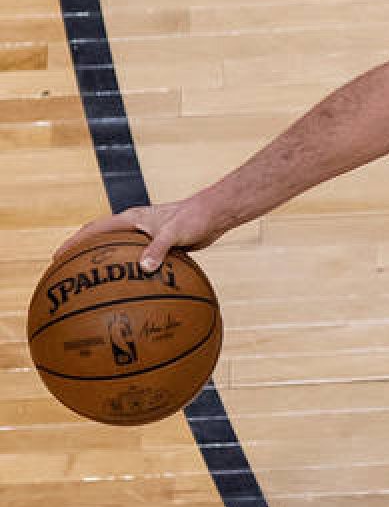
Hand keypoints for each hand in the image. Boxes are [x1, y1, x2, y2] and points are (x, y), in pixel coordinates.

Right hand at [52, 200, 224, 270]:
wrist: (214, 214)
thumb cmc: (194, 218)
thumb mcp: (174, 233)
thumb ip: (158, 248)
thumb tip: (143, 268)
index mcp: (130, 219)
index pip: (93, 230)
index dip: (74, 244)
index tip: (56, 259)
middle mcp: (134, 227)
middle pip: (101, 242)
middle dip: (82, 256)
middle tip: (67, 275)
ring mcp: (145, 237)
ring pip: (119, 253)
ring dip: (106, 266)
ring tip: (93, 287)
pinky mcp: (159, 246)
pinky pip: (138, 261)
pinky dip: (131, 273)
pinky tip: (131, 292)